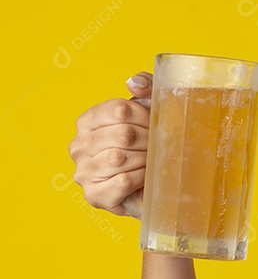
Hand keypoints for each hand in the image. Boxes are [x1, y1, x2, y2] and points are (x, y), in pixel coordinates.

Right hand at [67, 72, 152, 216]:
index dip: (146, 117)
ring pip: (120, 158)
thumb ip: (145, 87)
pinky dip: (142, 178)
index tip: (156, 126)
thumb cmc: (145, 144)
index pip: (120, 109)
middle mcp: (79, 146)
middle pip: (123, 134)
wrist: (146, 186)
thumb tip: (134, 83)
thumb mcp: (147, 110)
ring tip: (152, 162)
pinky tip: (146, 177)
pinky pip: (123, 181)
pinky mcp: (95, 195)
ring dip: (145, 160)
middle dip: (149, 141)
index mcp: (87, 122)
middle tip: (158, 147)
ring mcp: (83, 172)